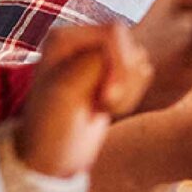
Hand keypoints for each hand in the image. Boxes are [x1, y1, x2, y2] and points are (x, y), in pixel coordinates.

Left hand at [16, 23, 152, 179]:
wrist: (51, 159)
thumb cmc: (50, 127)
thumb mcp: (65, 91)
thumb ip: (94, 62)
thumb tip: (122, 49)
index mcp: (65, 37)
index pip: (114, 32)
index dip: (120, 65)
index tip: (108, 98)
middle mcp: (82, 42)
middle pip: (130, 46)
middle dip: (125, 80)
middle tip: (104, 106)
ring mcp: (99, 59)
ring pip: (139, 62)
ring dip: (129, 91)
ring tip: (102, 109)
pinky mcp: (112, 76)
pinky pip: (141, 76)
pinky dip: (132, 96)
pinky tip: (108, 110)